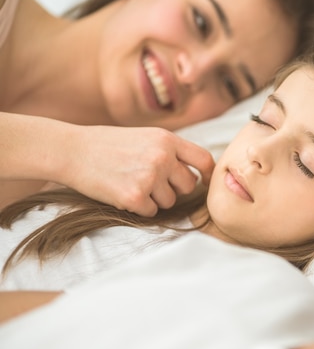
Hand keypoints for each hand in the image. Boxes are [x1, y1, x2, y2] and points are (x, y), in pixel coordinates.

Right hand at [59, 125, 214, 215]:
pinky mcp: (135, 196)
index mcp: (167, 140)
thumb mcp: (145, 137)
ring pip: (170, 201)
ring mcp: (149, 177)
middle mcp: (162, 157)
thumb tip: (197, 174)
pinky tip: (123, 192)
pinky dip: (140, 208)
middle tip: (152, 183)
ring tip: (132, 182)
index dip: (207, 174)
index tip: (203, 182)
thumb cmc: (108, 145)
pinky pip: (151, 212)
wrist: (72, 151)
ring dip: (155, 199)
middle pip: (189, 185)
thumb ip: (170, 151)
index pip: (203, 160)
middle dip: (175, 189)